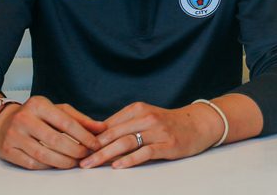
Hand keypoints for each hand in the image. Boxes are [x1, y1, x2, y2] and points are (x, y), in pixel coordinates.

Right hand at [0, 95, 105, 169]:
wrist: (4, 121)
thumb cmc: (36, 115)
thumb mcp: (58, 110)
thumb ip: (80, 119)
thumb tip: (102, 128)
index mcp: (38, 104)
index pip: (66, 123)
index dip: (84, 136)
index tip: (96, 144)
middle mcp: (24, 118)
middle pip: (56, 140)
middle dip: (75, 151)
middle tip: (86, 155)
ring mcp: (13, 135)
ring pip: (44, 155)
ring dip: (64, 162)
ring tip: (75, 162)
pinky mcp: (7, 150)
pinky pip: (32, 163)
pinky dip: (48, 166)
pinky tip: (58, 164)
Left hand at [80, 101, 224, 168]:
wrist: (198, 124)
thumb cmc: (168, 123)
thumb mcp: (145, 118)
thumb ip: (124, 125)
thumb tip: (97, 138)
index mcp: (137, 109)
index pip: (109, 124)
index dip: (91, 137)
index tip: (77, 148)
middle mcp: (146, 117)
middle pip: (114, 133)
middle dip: (94, 148)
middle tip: (79, 160)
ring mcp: (158, 131)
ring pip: (126, 142)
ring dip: (106, 154)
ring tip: (91, 164)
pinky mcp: (168, 144)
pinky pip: (145, 152)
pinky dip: (130, 159)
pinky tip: (118, 166)